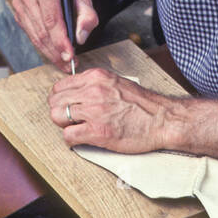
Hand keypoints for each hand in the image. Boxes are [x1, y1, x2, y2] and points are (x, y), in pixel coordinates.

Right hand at [12, 0, 98, 69]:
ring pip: (36, 37)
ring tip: (64, 63)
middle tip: (69, 64)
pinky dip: (44, 48)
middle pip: (42, 31)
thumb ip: (87, 17)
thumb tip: (80, 38)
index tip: (71, 56)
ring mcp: (19, 4)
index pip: (51, 20)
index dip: (60, 41)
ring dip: (50, 53)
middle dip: (56, 52)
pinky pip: (32, 36)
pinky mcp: (18, 14)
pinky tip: (55, 54)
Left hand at [49, 68, 184, 152]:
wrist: (162, 119)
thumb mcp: (116, 83)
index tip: (67, 107)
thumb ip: (95, 85)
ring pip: (57, 117)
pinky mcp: (97, 131)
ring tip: (77, 129)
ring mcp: (94, 111)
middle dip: (59, 112)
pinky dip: (71, 140)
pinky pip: (68, 135)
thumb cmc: (143, 106)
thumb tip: (77, 94)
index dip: (60, 99)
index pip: (61, 86)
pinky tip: (81, 139)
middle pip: (55, 101)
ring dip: (64, 126)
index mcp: (96, 77)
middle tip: (70, 121)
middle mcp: (92, 91)